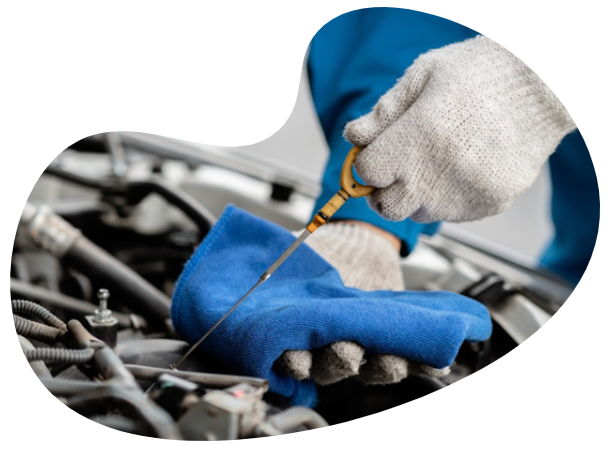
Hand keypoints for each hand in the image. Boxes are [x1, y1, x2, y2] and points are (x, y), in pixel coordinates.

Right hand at [171, 206, 491, 404]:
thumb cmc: (313, 253)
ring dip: (379, 366)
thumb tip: (240, 262)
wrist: (353, 241)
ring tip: (390, 359)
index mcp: (296, 334)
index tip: (296, 360)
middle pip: (329, 368)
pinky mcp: (390, 338)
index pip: (289, 361)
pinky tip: (429, 361)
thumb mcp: (287, 258)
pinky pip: (404, 355)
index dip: (292, 364)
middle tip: (344, 351)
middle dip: (336, 362)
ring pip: (367, 367)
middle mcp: (325, 347)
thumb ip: (269, 266)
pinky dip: (418, 361)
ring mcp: (360, 344)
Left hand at [345, 35, 575, 222]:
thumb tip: (354, 137)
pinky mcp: (487, 204)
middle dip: (383, 190)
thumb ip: (384, 112)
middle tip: (395, 169)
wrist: (544, 87)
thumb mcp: (424, 75)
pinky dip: (446, 198)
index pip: (367, 173)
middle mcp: (437, 174)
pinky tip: (459, 169)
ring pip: (418, 214)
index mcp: (416, 138)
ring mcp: (464, 194)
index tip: (376, 154)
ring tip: (434, 163)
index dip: (367, 162)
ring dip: (415, 195)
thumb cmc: (481, 74)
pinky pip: (451, 215)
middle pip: (386, 207)